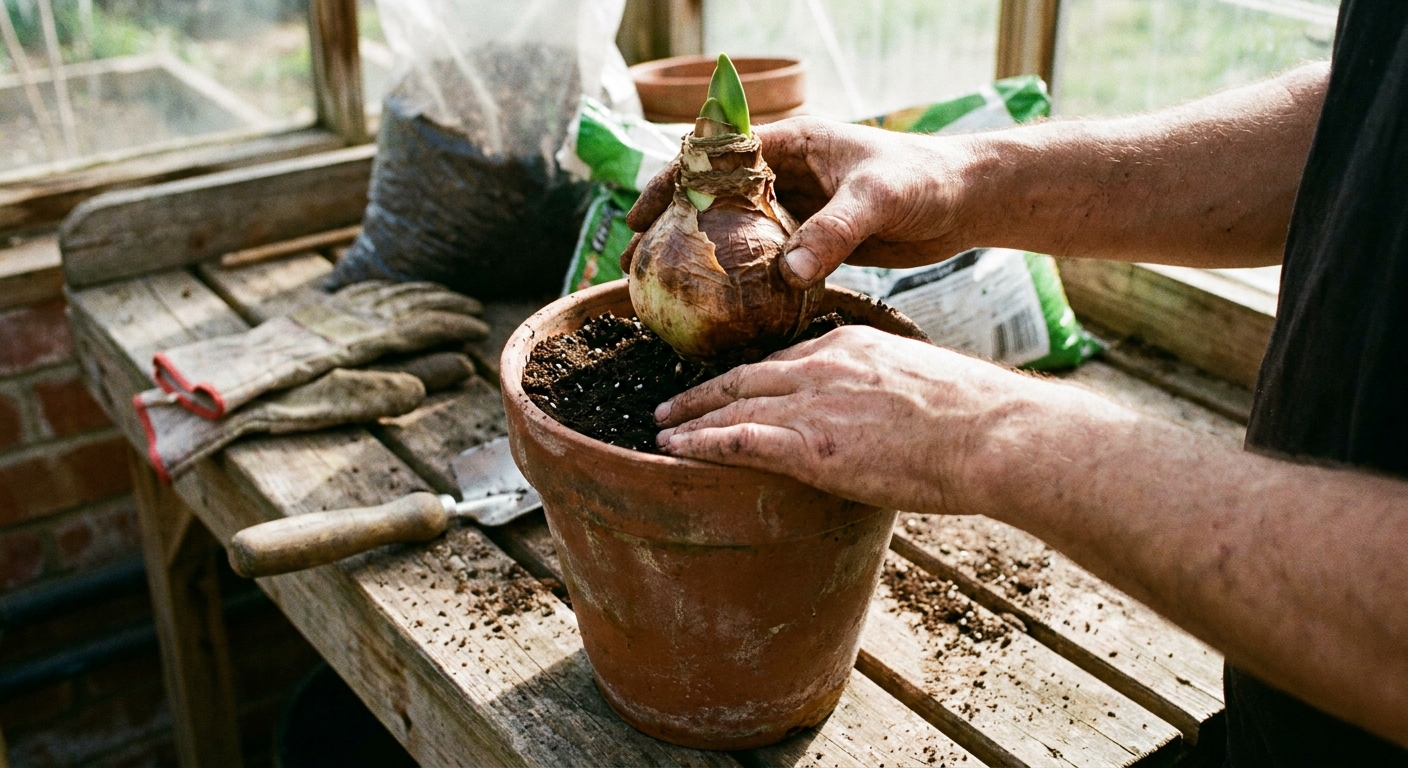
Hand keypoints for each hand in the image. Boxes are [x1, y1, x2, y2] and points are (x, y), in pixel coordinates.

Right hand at [622, 117, 974, 286]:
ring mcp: (800, 207)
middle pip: (713, 196)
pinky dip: (741, 279)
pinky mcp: (816, 238)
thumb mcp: (877, 199)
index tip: (641, 216)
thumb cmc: (925, 180)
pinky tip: (720, 307)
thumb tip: (789, 272)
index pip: (713, 156)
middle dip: (672, 226)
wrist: (968, 200)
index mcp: (792, 143)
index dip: (672, 183)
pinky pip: (767, 258)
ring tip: (662, 290)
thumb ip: (834, 232)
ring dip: (701, 257)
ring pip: (735, 231)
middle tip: (634, 263)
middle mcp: (788, 172)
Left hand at [653, 325, 1057, 514]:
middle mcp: (823, 364)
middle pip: (746, 374)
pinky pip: (738, 439)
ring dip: (690, 417)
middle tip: (672, 403)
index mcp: (852, 346)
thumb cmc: (977, 419)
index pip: (786, 358)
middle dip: (704, 391)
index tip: (730, 386)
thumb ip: (887, 394)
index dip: (751, 375)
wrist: (992, 433)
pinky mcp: (809, 443)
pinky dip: (701, 443)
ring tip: (661, 429)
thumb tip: (884, 420)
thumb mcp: (923, 384)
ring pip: (733, 403)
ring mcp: (812, 402)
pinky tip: (674, 450)